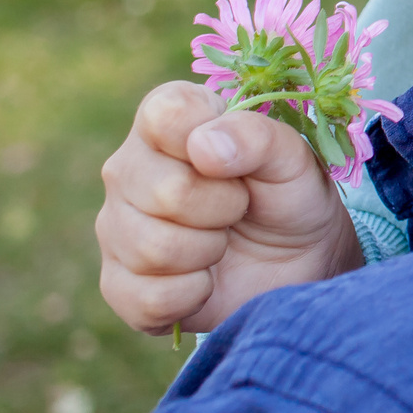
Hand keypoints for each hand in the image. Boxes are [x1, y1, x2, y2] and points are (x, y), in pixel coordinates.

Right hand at [96, 81, 365, 335]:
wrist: (296, 263)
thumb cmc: (290, 195)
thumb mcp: (293, 159)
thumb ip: (257, 137)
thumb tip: (203, 145)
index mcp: (166, 121)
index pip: (165, 114)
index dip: (209, 140)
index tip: (237, 161)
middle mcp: (128, 168)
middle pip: (166, 191)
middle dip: (224, 208)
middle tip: (239, 208)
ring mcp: (115, 227)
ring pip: (154, 249)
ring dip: (208, 252)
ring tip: (222, 242)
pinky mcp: (118, 285)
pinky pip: (148, 298)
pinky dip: (192, 295)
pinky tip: (204, 281)